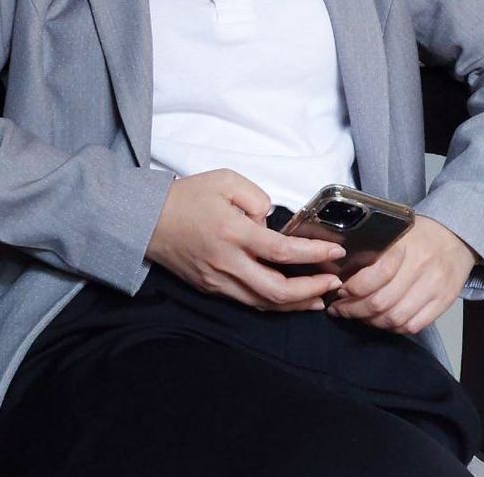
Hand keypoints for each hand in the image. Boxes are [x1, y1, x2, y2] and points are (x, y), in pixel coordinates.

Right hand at [145, 170, 345, 311]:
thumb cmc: (187, 197)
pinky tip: (289, 298)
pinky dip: (273, 303)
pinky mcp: (212, 288)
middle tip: (333, 283)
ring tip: (320, 297)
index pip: (282, 252)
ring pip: (264, 303)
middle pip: (277, 290)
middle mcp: (227, 263)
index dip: (314, 255)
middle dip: (311, 290)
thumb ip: (256, 197)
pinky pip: (248, 301)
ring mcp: (219, 281)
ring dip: (296, 304)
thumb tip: (272, 220)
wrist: (148, 221)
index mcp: (233, 233)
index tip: (335, 253)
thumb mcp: (225, 180)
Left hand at [326, 216, 476, 334]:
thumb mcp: (395, 232)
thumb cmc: (419, 235)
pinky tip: (383, 321)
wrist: (456, 237)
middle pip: (381, 302)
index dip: (353, 289)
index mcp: (404, 246)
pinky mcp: (443, 302)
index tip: (340, 289)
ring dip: (371, 322)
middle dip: (354, 310)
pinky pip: (414, 325)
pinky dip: (394, 328)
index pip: (375, 276)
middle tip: (341, 309)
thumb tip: (345, 275)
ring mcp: (434, 287)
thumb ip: (375, 252)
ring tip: (359, 317)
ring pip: (396, 318)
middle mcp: (420, 267)